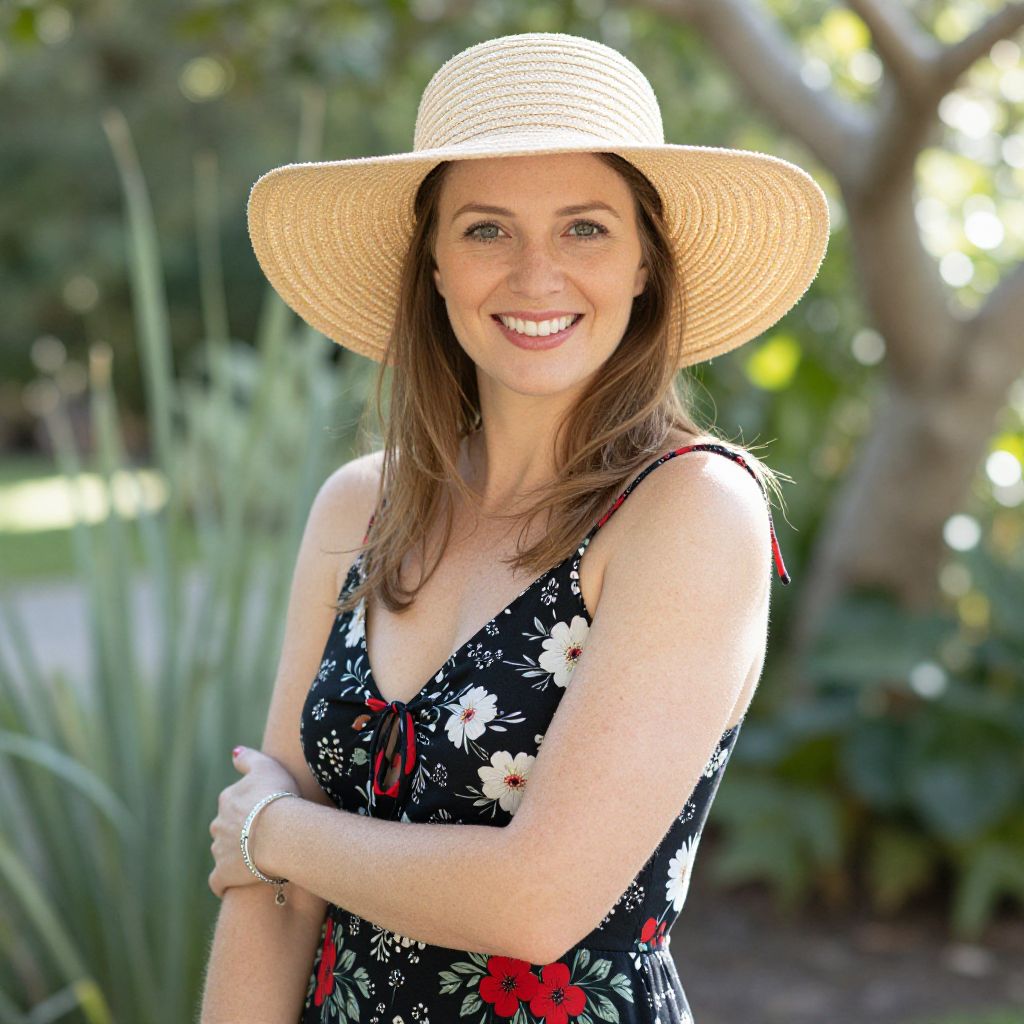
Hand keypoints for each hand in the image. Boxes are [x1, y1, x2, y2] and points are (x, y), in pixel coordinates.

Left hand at [208, 746, 299, 899]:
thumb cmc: (278, 797)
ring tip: (258, 858)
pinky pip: (218, 881)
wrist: (280, 833)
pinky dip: (224, 882)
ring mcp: (220, 850)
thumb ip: (248, 758)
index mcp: (228, 799)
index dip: (250, 808)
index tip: (266, 813)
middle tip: (263, 836)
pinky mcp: (223, 874)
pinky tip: (234, 883)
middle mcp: (219, 823)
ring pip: (223, 851)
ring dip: (236, 855)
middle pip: (226, 827)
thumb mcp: (267, 766)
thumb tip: (234, 752)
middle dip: (239, 832)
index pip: (233, 803)